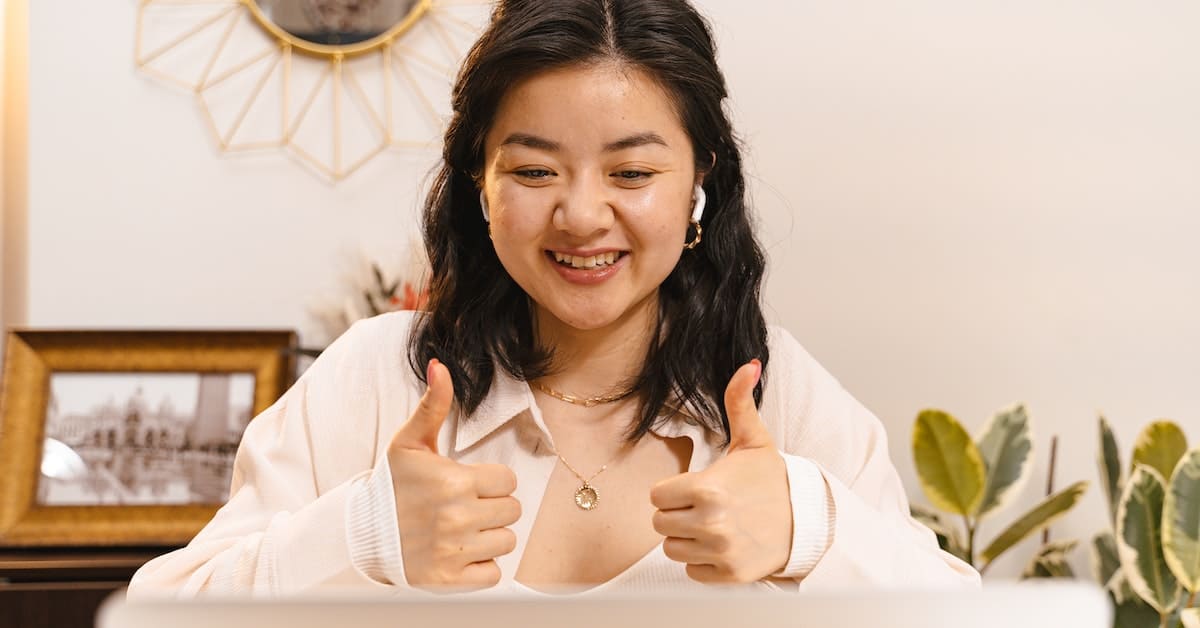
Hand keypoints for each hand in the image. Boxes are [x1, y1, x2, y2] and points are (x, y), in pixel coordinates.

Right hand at [387, 359, 520, 590]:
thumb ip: (433, 404)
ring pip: (506, 542)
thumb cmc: (392, 485)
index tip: (470, 484)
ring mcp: (454, 551)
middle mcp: (458, 518)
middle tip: (466, 506)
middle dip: (493, 507)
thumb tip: (440, 365)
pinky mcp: (450, 580)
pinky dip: (482, 566)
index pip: (508, 482)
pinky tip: (462, 552)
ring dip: (490, 536)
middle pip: (512, 511)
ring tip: (464, 529)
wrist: (362, 533)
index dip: (492, 482)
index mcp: (455, 482)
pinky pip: (493, 574)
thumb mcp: (409, 441)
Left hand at [650, 359, 792, 583]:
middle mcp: (710, 523)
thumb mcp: (754, 440)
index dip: (672, 490)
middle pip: (660, 523)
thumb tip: (749, 364)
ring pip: (672, 548)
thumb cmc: (772, 480)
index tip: (693, 487)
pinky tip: (721, 545)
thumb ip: (739, 402)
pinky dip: (702, 561)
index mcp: (707, 489)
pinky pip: (691, 571)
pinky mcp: (727, 575)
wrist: (807, 521)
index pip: (657, 495)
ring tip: (712, 525)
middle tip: (703, 506)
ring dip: (687, 538)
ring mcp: (720, 552)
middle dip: (677, 514)